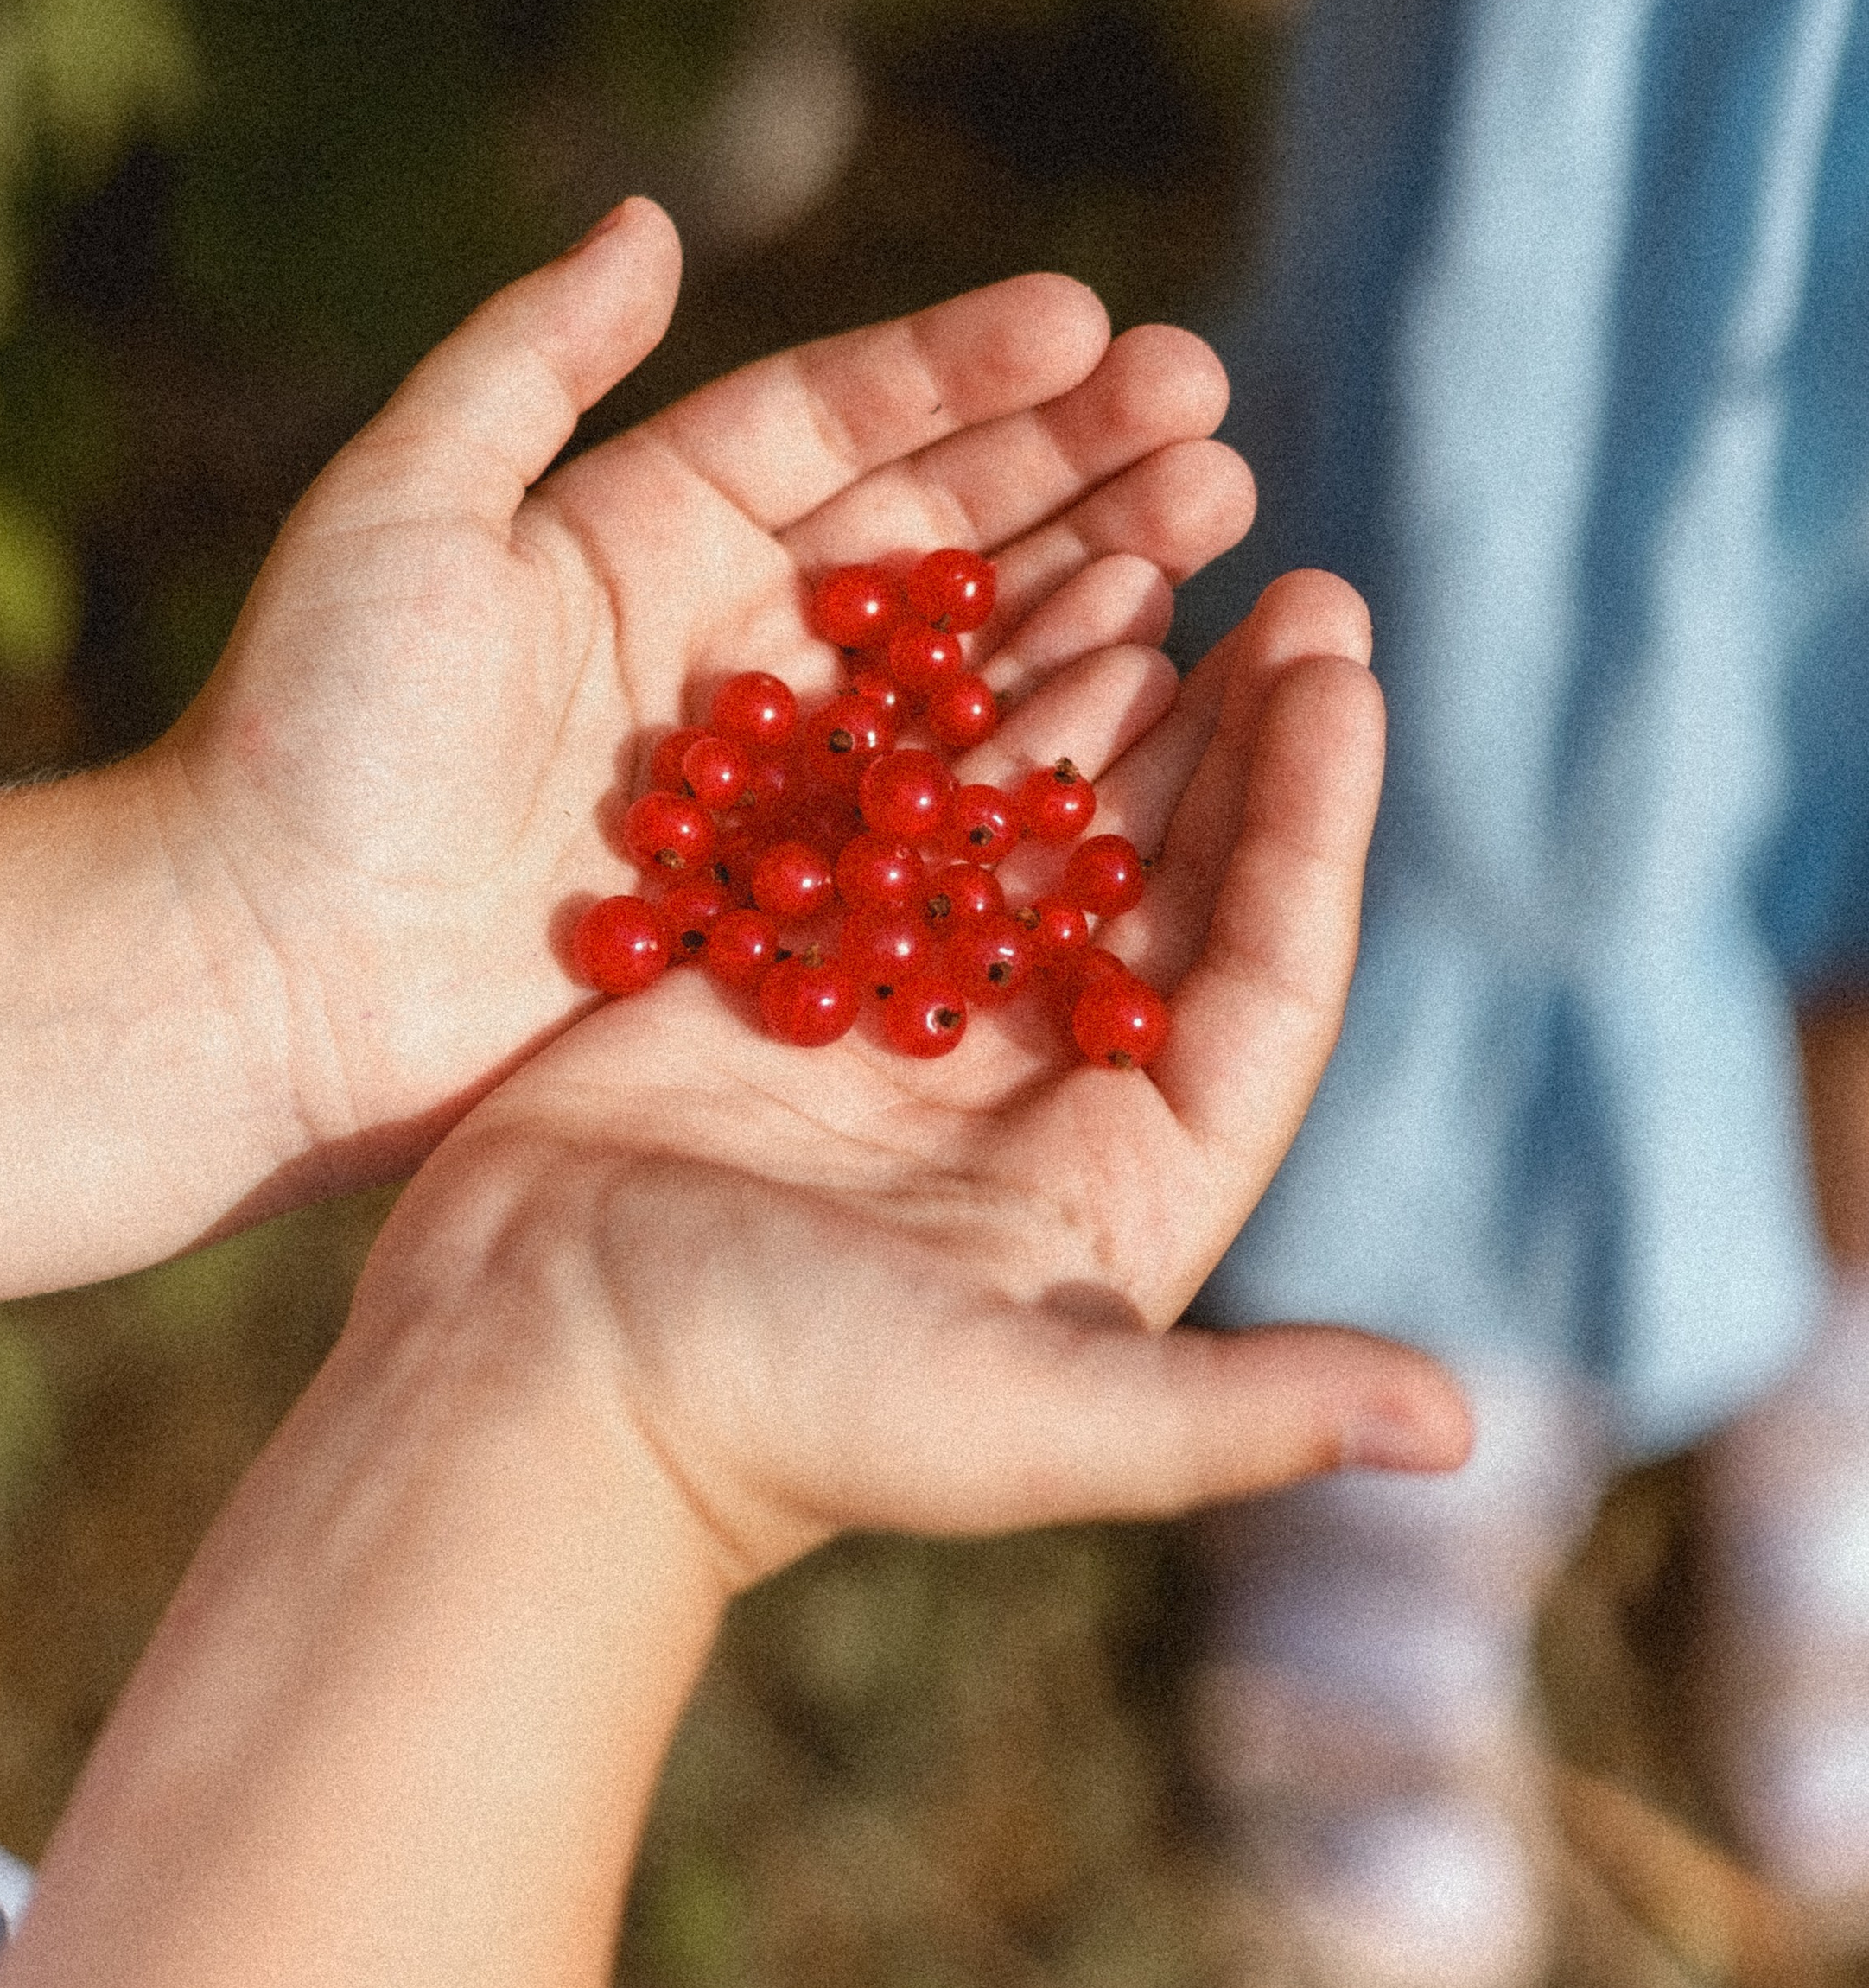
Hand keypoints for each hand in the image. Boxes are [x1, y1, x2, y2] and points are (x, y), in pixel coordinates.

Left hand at [151, 198, 1254, 1190]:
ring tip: (1216, 523)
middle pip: (930, 526)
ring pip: (959, 658)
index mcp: (641, 527)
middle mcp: (725, 637)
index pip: (835, 421)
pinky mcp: (786, 899)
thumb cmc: (306, 729)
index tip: (1093, 320)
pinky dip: (1039, 753)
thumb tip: (647, 219)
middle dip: (1073, 467)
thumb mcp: (402, 507)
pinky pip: (934, 812)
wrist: (247, 969)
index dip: (964, 369)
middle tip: (1213, 418)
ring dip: (1087, 586)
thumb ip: (527, 360)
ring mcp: (770, 773)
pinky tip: (1150, 694)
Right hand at [371, 561, 1470, 1595]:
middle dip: (1235, 736)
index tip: (1342, 672)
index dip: (1313, 824)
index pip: (1261, 975)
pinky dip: (932, 715)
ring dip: (1096, 699)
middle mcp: (1031, 1101)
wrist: (522, 1395)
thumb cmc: (778, 1414)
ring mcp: (901, 1028)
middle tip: (1293, 582)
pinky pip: (885, 813)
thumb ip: (1242, 1416)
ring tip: (1152, 558)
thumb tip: (1465, 1429)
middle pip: (1168, 885)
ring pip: (1028, 826)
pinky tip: (969, 604)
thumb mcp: (1030, 1425)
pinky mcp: (778, 974)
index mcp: (1124, 1195)